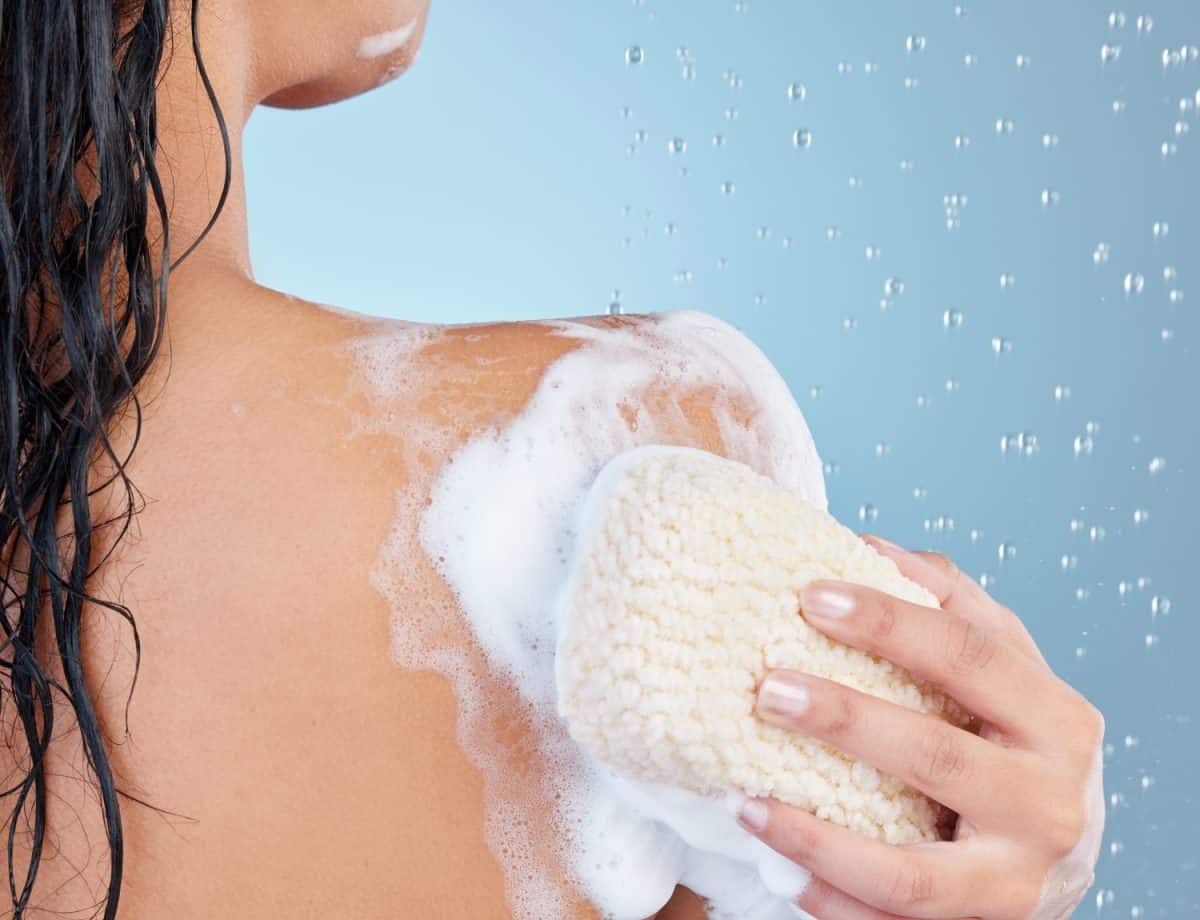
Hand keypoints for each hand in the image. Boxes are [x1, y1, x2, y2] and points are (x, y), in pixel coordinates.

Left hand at [730, 535, 1105, 919]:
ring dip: (816, 837)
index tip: (810, 597)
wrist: (1066, 848)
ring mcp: (1015, 881)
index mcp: (1055, 718)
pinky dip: (828, 899)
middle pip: (937, 754)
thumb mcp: (1003, 664)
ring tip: (743, 801)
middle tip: (765, 689)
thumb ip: (950, 601)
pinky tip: (776, 864)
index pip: (968, 655)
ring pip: (911, 873)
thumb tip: (866, 543)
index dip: (889, 623)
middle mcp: (1048, 802)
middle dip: (843, 719)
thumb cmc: (1016, 737)